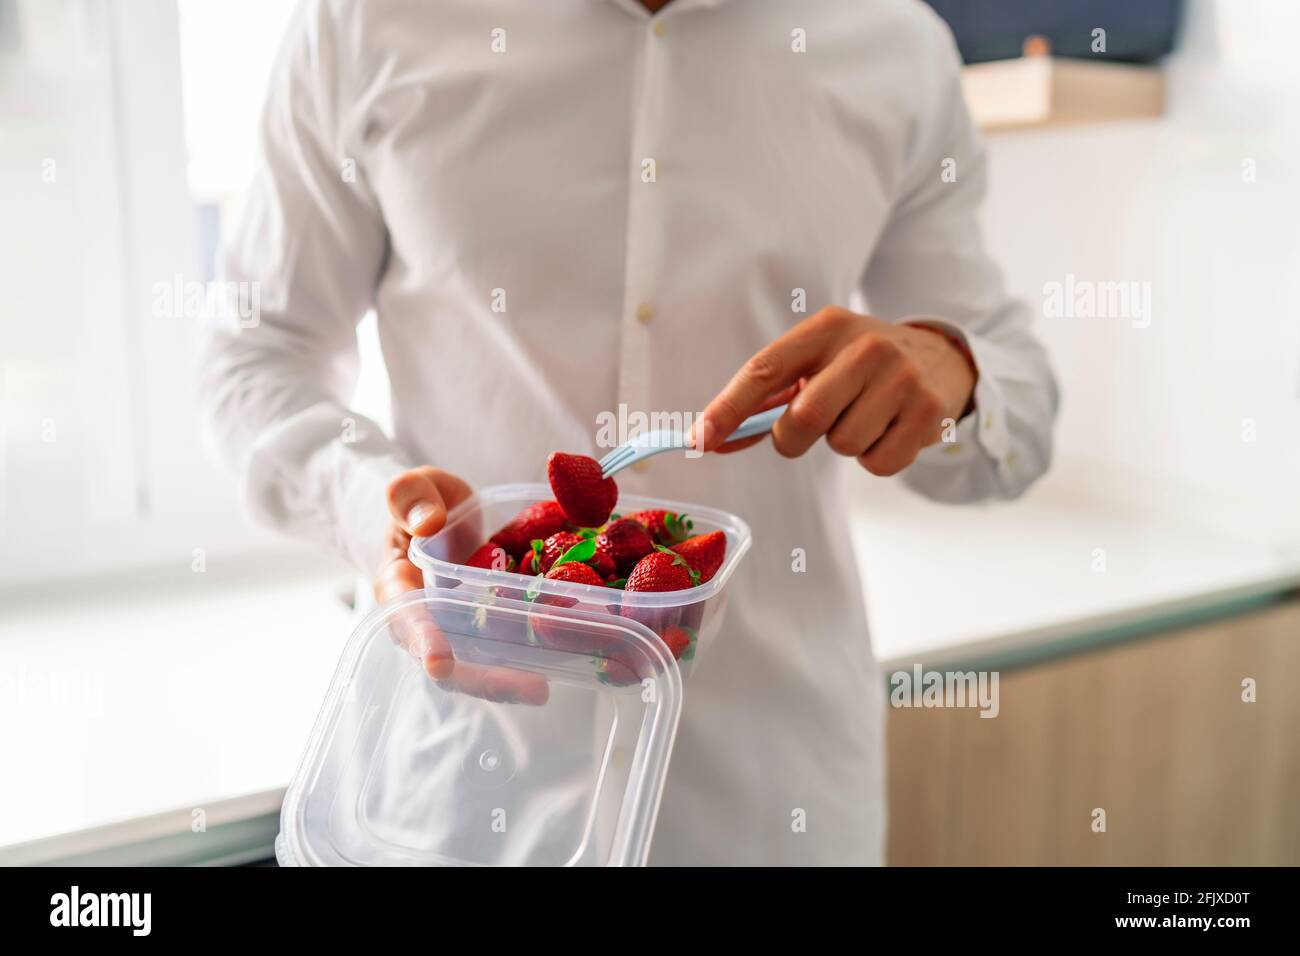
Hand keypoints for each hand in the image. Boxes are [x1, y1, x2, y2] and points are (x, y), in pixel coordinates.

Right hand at [376, 466, 547, 704]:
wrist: (438, 519)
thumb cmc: (424, 505)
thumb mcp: (416, 488)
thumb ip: (412, 497)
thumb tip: (428, 523)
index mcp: (397, 586)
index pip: (405, 618)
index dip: (422, 641)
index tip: (438, 664)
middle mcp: (424, 621)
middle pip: (447, 662)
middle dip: (483, 681)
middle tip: (529, 688)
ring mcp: (454, 631)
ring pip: (476, 667)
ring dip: (509, 683)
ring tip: (543, 690)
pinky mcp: (483, 632)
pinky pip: (501, 652)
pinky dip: (529, 660)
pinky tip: (565, 661)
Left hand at [691, 307, 976, 475]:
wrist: (941, 357)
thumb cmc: (860, 367)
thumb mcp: (817, 364)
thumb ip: (765, 402)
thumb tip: (709, 439)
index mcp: (827, 328)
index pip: (765, 369)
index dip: (728, 408)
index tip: (700, 439)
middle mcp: (866, 347)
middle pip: (803, 418)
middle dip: (793, 438)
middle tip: (807, 430)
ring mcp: (902, 378)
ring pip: (842, 445)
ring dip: (843, 444)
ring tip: (863, 417)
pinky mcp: (929, 411)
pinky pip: (878, 463)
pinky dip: (876, 458)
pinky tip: (889, 430)